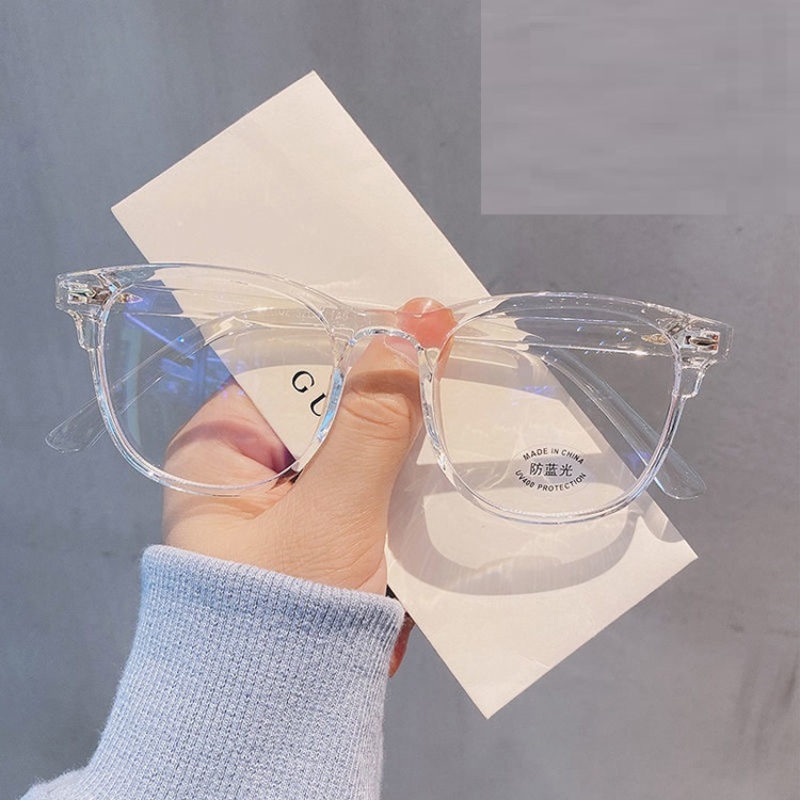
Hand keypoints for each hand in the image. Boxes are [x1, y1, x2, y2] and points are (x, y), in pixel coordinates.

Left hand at [162, 297, 451, 673]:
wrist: (282, 728)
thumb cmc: (284, 616)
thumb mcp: (332, 514)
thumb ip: (371, 424)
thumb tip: (404, 329)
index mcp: (222, 447)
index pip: (290, 367)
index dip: (358, 341)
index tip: (424, 323)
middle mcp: (251, 469)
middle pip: (332, 408)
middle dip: (396, 399)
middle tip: (461, 361)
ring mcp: (291, 505)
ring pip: (361, 450)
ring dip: (411, 448)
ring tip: (469, 410)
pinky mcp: (326, 537)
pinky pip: (371, 492)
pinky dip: (408, 490)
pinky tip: (451, 471)